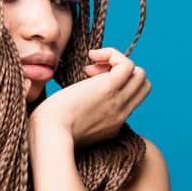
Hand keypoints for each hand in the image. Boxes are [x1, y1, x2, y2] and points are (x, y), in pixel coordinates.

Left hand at [29, 47, 150, 147]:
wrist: (49, 135)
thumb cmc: (50, 131)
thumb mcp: (72, 128)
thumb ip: (81, 117)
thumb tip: (75, 98)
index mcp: (113, 124)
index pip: (130, 99)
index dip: (116, 86)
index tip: (90, 84)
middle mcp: (121, 114)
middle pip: (142, 86)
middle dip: (122, 73)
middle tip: (94, 73)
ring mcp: (117, 101)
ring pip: (139, 73)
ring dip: (117, 62)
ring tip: (92, 65)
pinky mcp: (108, 88)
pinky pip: (126, 64)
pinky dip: (112, 54)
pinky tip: (92, 56)